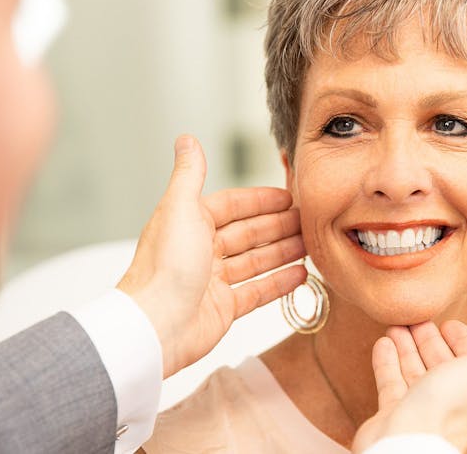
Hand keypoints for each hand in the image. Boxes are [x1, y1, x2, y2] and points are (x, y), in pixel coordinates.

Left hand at [117, 135, 306, 377]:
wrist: (156, 326)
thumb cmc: (165, 267)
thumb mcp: (180, 209)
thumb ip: (189, 173)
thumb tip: (186, 139)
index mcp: (190, 224)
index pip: (232, 206)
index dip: (260, 200)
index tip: (288, 196)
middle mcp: (202, 250)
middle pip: (248, 233)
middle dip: (278, 225)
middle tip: (308, 220)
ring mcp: (214, 281)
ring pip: (256, 261)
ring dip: (283, 251)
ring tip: (310, 244)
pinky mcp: (224, 308)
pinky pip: (258, 291)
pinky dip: (280, 282)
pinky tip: (301, 273)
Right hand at [353, 319, 466, 452]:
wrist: (406, 444)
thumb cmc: (453, 408)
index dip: (466, 341)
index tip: (450, 323)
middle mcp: (462, 409)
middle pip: (448, 367)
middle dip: (433, 341)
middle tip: (418, 320)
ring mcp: (429, 415)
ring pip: (419, 374)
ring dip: (409, 347)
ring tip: (398, 326)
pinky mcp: (401, 417)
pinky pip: (395, 385)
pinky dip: (390, 363)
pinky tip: (384, 343)